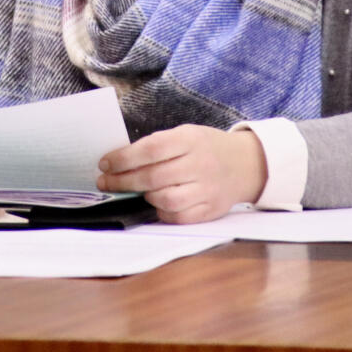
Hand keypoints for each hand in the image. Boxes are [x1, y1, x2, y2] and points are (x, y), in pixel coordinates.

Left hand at [96, 124, 267, 223]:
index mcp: (190, 140)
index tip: (105, 164)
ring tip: (136, 191)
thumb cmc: (205, 147)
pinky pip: (179, 217)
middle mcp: (200, 164)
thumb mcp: (185, 134)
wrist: (246, 164)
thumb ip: (158, 145)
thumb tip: (120, 161)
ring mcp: (207, 189)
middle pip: (153, 177)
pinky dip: (162, 212)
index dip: (123, 158)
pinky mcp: (211, 210)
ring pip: (165, 200)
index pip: (151, 149)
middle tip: (105, 183)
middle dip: (123, 182)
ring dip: (144, 197)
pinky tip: (156, 203)